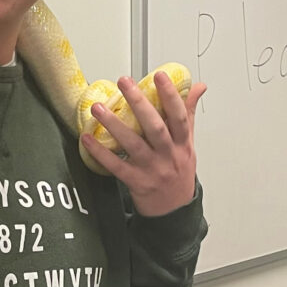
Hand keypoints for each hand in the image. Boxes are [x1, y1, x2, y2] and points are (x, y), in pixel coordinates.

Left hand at [80, 72, 206, 216]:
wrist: (175, 211)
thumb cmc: (179, 171)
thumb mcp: (189, 143)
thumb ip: (189, 114)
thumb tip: (198, 87)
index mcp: (182, 143)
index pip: (179, 116)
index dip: (171, 95)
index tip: (159, 75)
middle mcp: (168, 155)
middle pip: (155, 127)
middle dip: (139, 102)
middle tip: (124, 81)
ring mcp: (152, 169)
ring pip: (133, 144)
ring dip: (114, 125)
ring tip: (98, 107)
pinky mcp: (136, 182)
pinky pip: (116, 166)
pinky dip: (101, 153)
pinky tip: (88, 139)